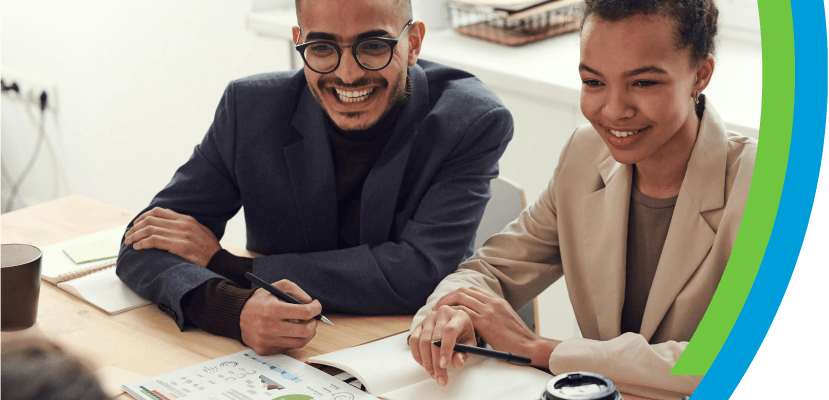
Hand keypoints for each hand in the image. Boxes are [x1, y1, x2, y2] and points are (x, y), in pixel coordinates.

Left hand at [124, 207, 220, 266]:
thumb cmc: (209, 249)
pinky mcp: (179, 245)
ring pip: (149, 230)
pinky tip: (138, 247)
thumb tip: (170, 227)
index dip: (143, 217)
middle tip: (128, 235)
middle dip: (135, 227)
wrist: (219, 260)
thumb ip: (186, 227)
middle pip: (151, 220)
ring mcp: (181, 234)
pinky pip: (154, 241)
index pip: (159, 212)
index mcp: (186, 219)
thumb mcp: (199, 232)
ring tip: (129, 242)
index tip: (136, 224)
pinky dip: (142, 243)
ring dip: (135, 236)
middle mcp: (182, 224)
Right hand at [240, 279, 321, 354]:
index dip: (316, 309)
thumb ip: (296, 291)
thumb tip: (311, 304)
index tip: (317, 306)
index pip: (305, 313)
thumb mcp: (277, 287)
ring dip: (308, 333)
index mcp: (273, 310)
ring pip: (300, 342)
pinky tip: (289, 331)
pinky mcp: (265, 350)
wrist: (236, 315)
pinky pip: (288, 347)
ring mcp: (267, 341)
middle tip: (313, 318)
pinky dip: (293, 339)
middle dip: (314, 323)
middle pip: (305, 331)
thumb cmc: (260, 300)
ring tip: (304, 324)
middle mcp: (269, 327)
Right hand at [409, 305, 475, 386]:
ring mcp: (429, 319)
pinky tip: (425, 364)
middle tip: (440, 378)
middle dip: (436, 362)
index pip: (449, 331)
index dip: (446, 349)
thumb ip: (464, 354)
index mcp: (458, 316)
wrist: (455, 325)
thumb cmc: (463, 335)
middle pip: (434, 339)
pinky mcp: (419, 325)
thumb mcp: (469, 345)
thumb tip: (457, 363)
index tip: (445, 365)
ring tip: (434, 374)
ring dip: (426, 361)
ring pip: (422, 341)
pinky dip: (417, 355)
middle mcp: (442, 314)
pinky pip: (413, 341)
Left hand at [434, 286, 558, 367]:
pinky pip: (464, 313)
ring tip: (438, 312)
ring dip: (447, 304)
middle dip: (448, 297)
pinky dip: (452, 315)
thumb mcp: (506, 321)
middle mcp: (493, 302)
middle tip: (438, 306)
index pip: (473, 290)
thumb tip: (479, 322)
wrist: (530, 347)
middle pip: (464, 291)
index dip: (457, 294)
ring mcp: (489, 310)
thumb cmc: (519, 340)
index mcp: (497, 301)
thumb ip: (493, 317)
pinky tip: (445, 321)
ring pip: (461, 298)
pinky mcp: (486, 322)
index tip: (448, 301)